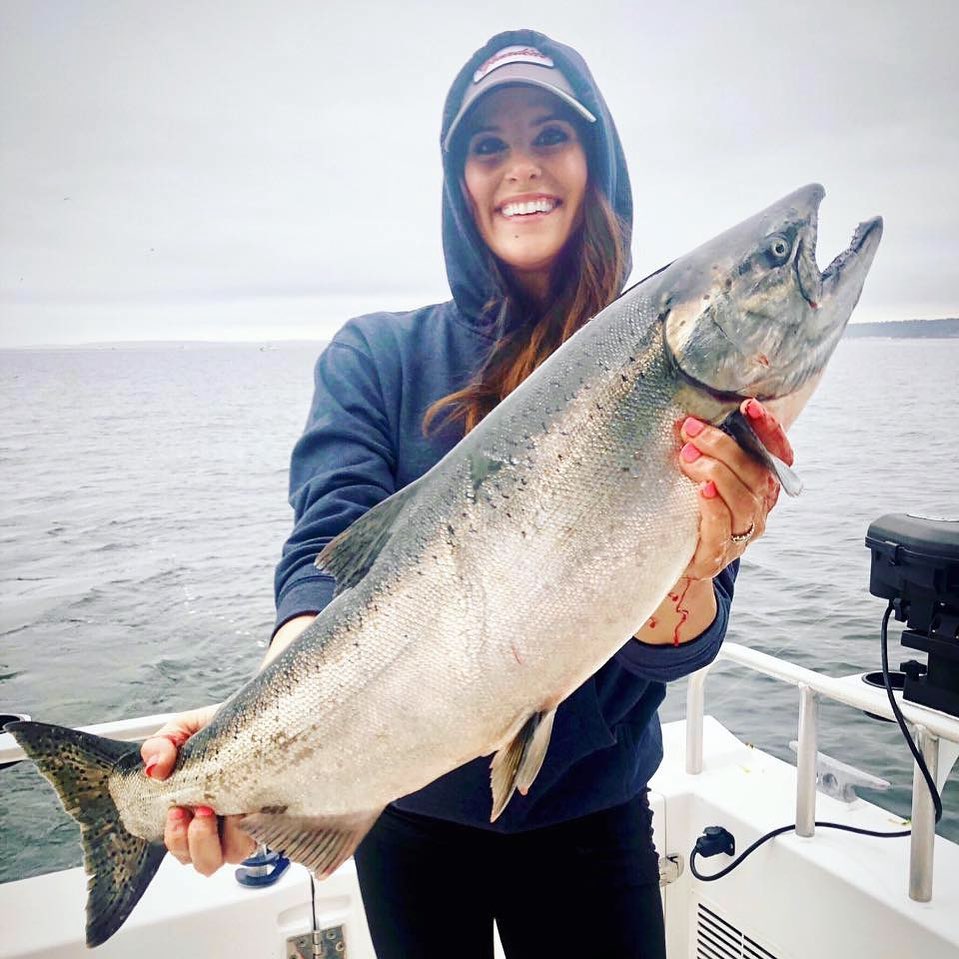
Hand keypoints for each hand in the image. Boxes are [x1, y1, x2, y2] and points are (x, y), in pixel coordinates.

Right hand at [141, 706, 255, 875]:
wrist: (261, 717)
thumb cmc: (223, 730)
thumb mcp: (186, 729)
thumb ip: (163, 744)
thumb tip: (155, 767)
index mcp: (194, 809)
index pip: (180, 846)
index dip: (176, 838)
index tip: (177, 811)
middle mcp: (221, 824)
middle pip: (205, 862)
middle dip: (196, 842)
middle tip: (200, 809)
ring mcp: (247, 823)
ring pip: (232, 855)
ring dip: (223, 836)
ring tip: (222, 808)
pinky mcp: (272, 817)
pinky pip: (262, 836)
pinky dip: (252, 826)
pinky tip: (249, 806)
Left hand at [677, 398, 793, 579]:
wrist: (671, 559)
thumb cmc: (690, 508)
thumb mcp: (702, 475)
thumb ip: (707, 451)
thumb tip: (689, 419)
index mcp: (762, 487)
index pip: (778, 455)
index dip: (769, 430)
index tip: (749, 406)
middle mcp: (759, 510)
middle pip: (755, 472)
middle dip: (723, 445)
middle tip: (692, 429)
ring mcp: (741, 534)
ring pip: (742, 499)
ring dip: (715, 471)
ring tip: (688, 455)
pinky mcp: (717, 555)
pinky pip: (721, 528)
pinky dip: (713, 506)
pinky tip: (702, 489)